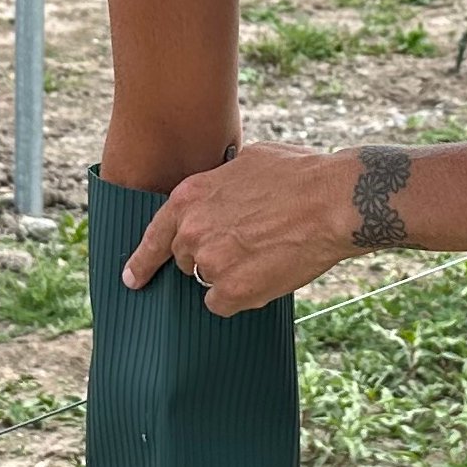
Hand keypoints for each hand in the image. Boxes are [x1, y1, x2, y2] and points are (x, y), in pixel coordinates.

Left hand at [122, 144, 350, 314]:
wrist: (334, 201)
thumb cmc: (300, 175)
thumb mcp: (247, 162)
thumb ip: (220, 185)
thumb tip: (221, 196)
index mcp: (189, 197)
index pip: (153, 237)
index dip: (141, 262)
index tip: (132, 279)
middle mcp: (191, 232)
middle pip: (186, 260)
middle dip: (209, 256)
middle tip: (245, 245)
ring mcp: (211, 263)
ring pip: (208, 283)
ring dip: (229, 276)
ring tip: (265, 255)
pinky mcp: (233, 290)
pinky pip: (224, 304)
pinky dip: (242, 296)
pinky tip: (266, 276)